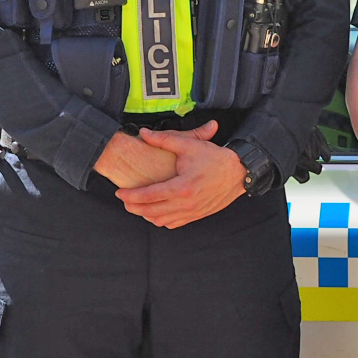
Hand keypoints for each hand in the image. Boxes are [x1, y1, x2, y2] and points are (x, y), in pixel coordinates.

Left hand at [115, 122, 246, 228]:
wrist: (238, 172)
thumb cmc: (214, 158)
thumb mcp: (189, 145)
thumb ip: (164, 139)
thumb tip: (143, 133)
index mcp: (182, 187)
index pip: (150, 195)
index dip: (131, 196)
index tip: (119, 192)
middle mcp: (186, 204)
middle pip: (152, 211)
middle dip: (134, 207)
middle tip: (124, 200)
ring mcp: (192, 212)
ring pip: (161, 221)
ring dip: (146, 215)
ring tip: (137, 205)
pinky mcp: (197, 216)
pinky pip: (174, 224)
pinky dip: (161, 220)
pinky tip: (155, 211)